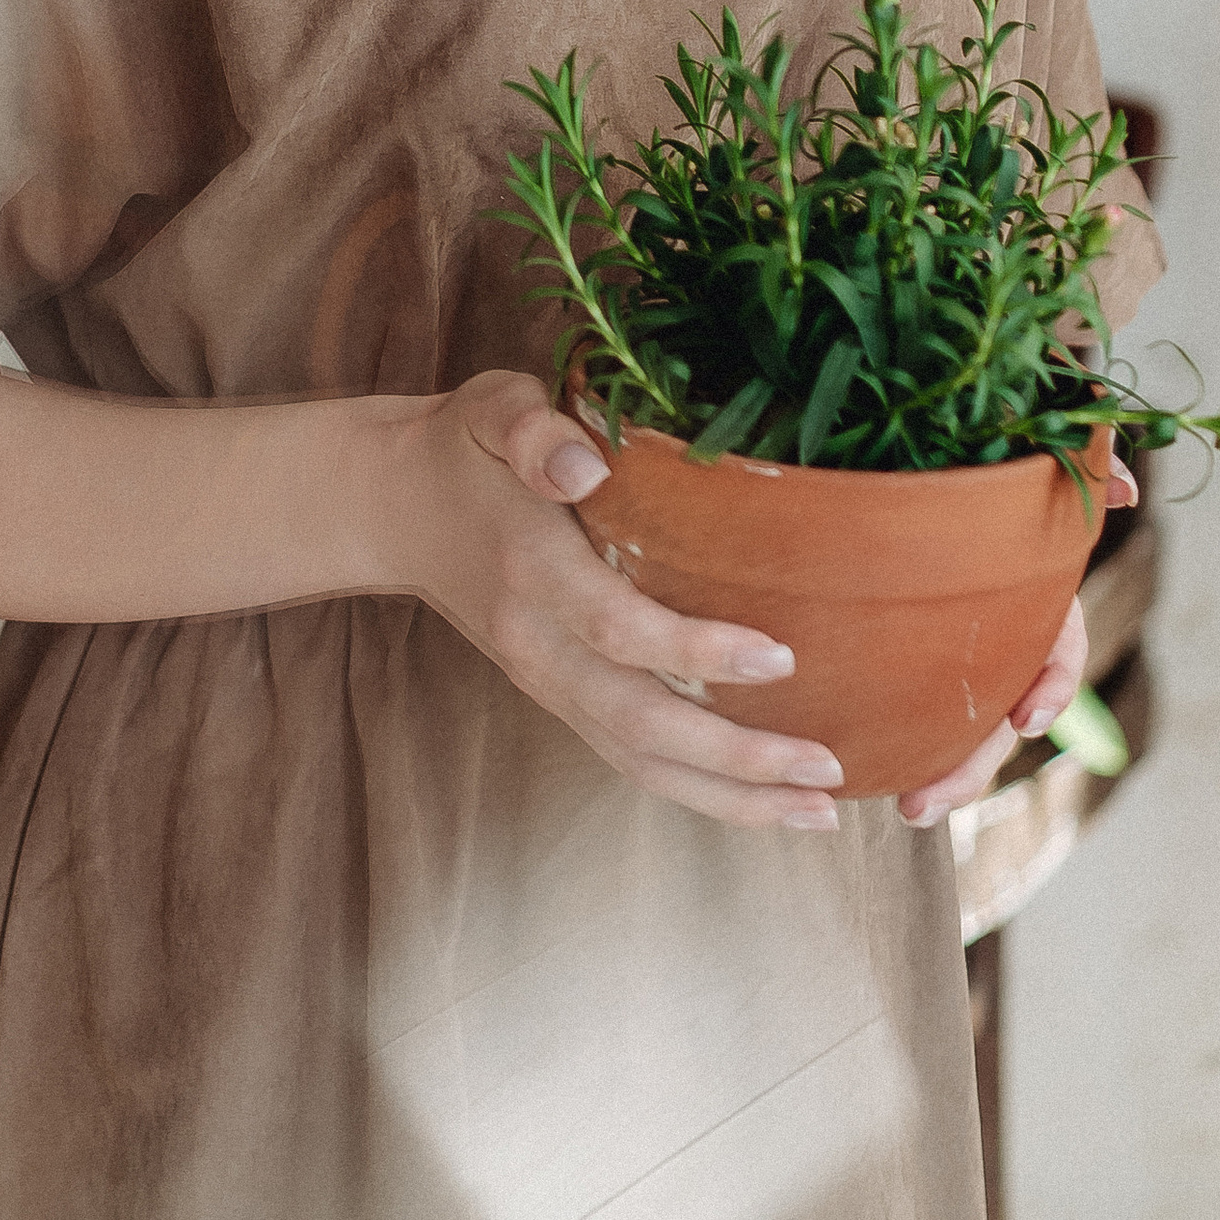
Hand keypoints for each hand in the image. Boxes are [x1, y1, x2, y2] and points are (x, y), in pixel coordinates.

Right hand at [381, 371, 843, 830]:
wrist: (394, 507)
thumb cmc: (466, 446)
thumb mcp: (493, 409)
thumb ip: (534, 431)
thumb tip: (586, 465)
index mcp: (531, 568)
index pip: (618, 628)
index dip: (697, 650)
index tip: (781, 657)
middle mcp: (538, 644)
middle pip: (639, 723)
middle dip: (736, 757)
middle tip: (825, 764)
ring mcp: (546, 682)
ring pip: (639, 762)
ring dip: (731, 797)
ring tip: (818, 810)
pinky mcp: (558, 699)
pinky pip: (631, 761)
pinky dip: (701, 791)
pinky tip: (765, 800)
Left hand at [897, 444, 1135, 826]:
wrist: (915, 438)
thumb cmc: (993, 450)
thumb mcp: (1034, 452)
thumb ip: (1080, 466)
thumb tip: (1121, 488)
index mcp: (1038, 595)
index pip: (1061, 650)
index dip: (1052, 687)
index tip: (1028, 717)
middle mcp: (1006, 633)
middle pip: (1003, 712)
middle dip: (975, 763)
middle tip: (928, 803)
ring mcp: (964, 648)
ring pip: (964, 724)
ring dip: (944, 772)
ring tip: (909, 808)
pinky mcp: (915, 650)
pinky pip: (919, 704)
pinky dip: (905, 740)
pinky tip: (875, 771)